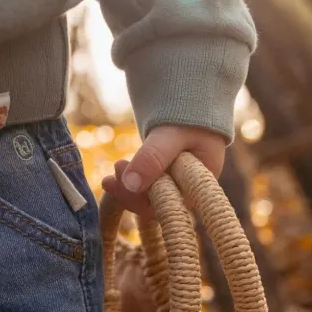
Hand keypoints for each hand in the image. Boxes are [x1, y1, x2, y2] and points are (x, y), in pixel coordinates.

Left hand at [101, 125, 225, 219]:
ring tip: (117, 166)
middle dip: (131, 192)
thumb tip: (130, 184)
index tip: (124, 182)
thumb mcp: (172, 135)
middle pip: (155, 205)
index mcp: (200, 185)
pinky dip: (128, 183)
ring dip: (127, 187)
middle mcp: (188, 191)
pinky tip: (112, 178)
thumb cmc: (189, 119)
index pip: (169, 206)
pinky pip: (144, 188)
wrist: (193, 104)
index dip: (142, 201)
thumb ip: (154, 157)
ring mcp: (176, 186)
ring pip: (147, 198)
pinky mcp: (164, 179)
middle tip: (117, 166)